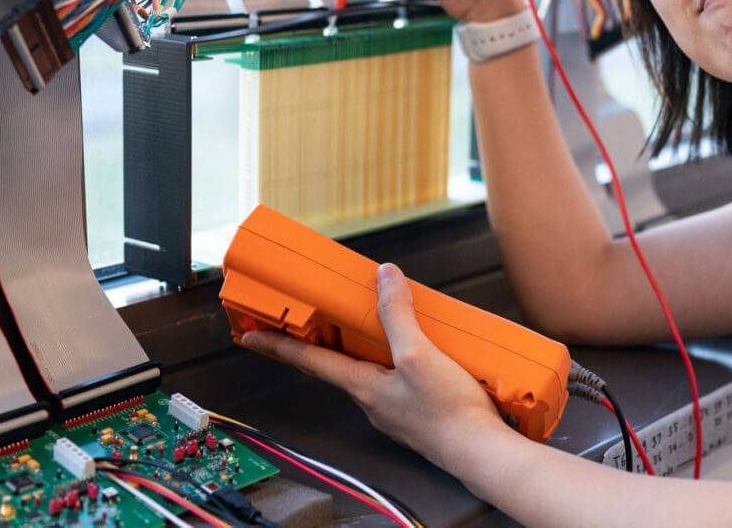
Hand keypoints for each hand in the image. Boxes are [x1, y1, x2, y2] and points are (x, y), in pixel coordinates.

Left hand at [240, 263, 508, 467]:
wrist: (481, 452)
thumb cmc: (447, 414)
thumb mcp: (419, 354)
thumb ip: (398, 315)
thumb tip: (383, 278)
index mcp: (363, 387)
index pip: (309, 360)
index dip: (278, 344)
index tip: (251, 334)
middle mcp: (372, 400)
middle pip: (338, 361)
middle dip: (324, 337)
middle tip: (314, 313)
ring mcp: (394, 407)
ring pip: (369, 368)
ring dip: (364, 345)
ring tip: (373, 319)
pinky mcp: (418, 409)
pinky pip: (396, 377)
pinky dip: (395, 357)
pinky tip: (419, 347)